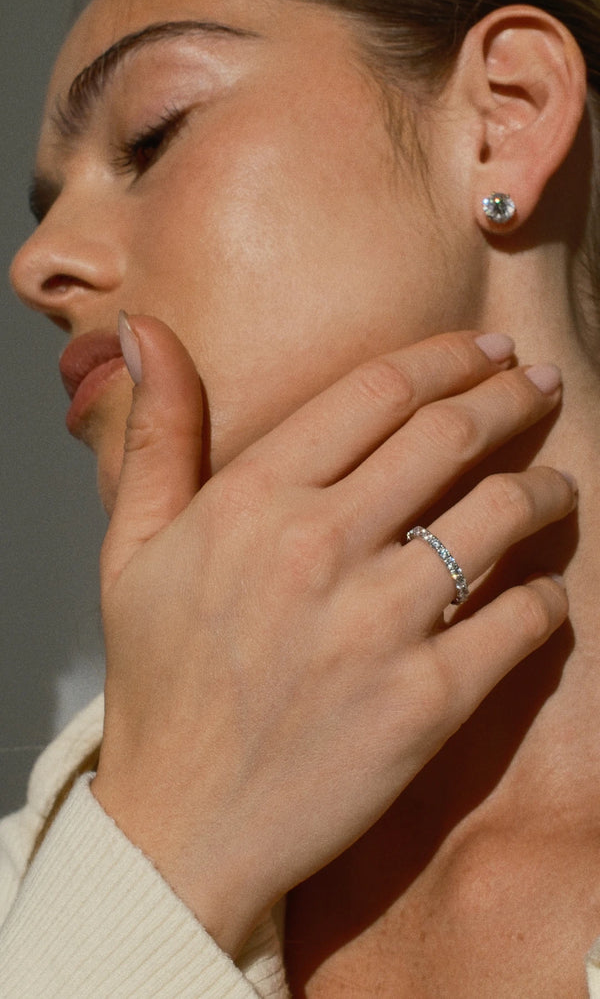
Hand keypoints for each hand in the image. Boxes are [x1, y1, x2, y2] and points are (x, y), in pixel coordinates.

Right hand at [93, 318, 572, 955]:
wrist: (184, 823)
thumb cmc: (160, 679)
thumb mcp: (132, 547)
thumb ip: (157, 433)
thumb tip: (148, 333)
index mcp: (253, 500)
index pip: (378, 391)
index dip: (449, 357)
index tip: (489, 350)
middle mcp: (319, 547)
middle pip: (451, 434)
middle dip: (513, 397)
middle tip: (541, 386)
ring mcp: (379, 625)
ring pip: (501, 514)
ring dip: (545, 488)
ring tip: (556, 484)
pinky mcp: (428, 701)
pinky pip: (522, 619)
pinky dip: (548, 596)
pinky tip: (544, 590)